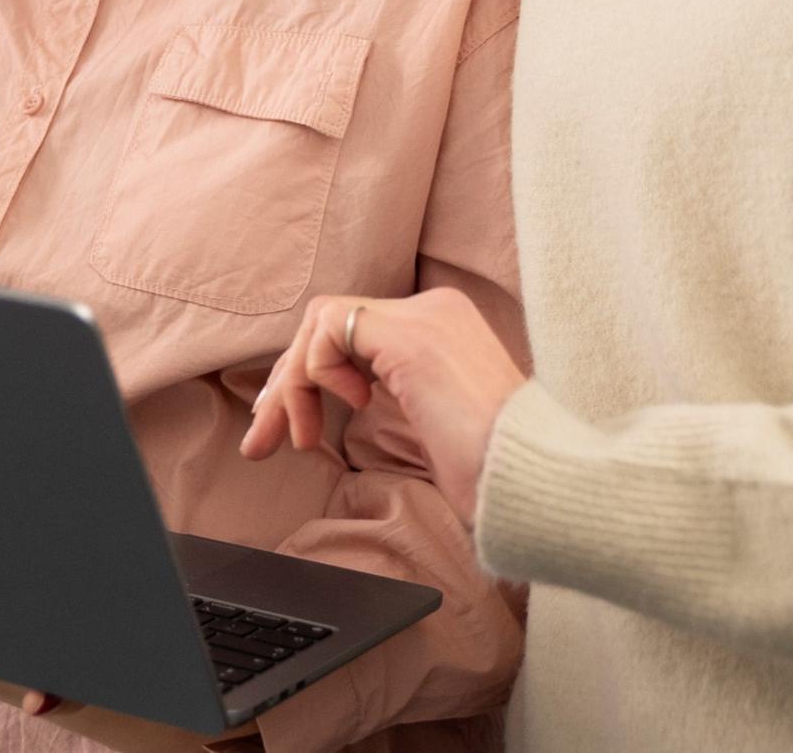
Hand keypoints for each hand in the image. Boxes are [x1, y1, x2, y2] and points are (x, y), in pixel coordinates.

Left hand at [238, 287, 526, 528]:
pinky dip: (318, 371)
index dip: (312, 377)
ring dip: (293, 384)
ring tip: (296, 439)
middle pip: (333, 326)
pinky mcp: (408, 335)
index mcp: (445, 329)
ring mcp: (424, 316)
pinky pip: (328, 327)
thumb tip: (341, 402)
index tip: (293, 428)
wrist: (529, 482)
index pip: (357, 332)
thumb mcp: (434, 425)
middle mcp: (436, 310)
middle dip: (289, 384)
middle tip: (263, 438)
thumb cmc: (492, 472)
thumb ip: (395, 398)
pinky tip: (349, 406)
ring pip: (322, 323)